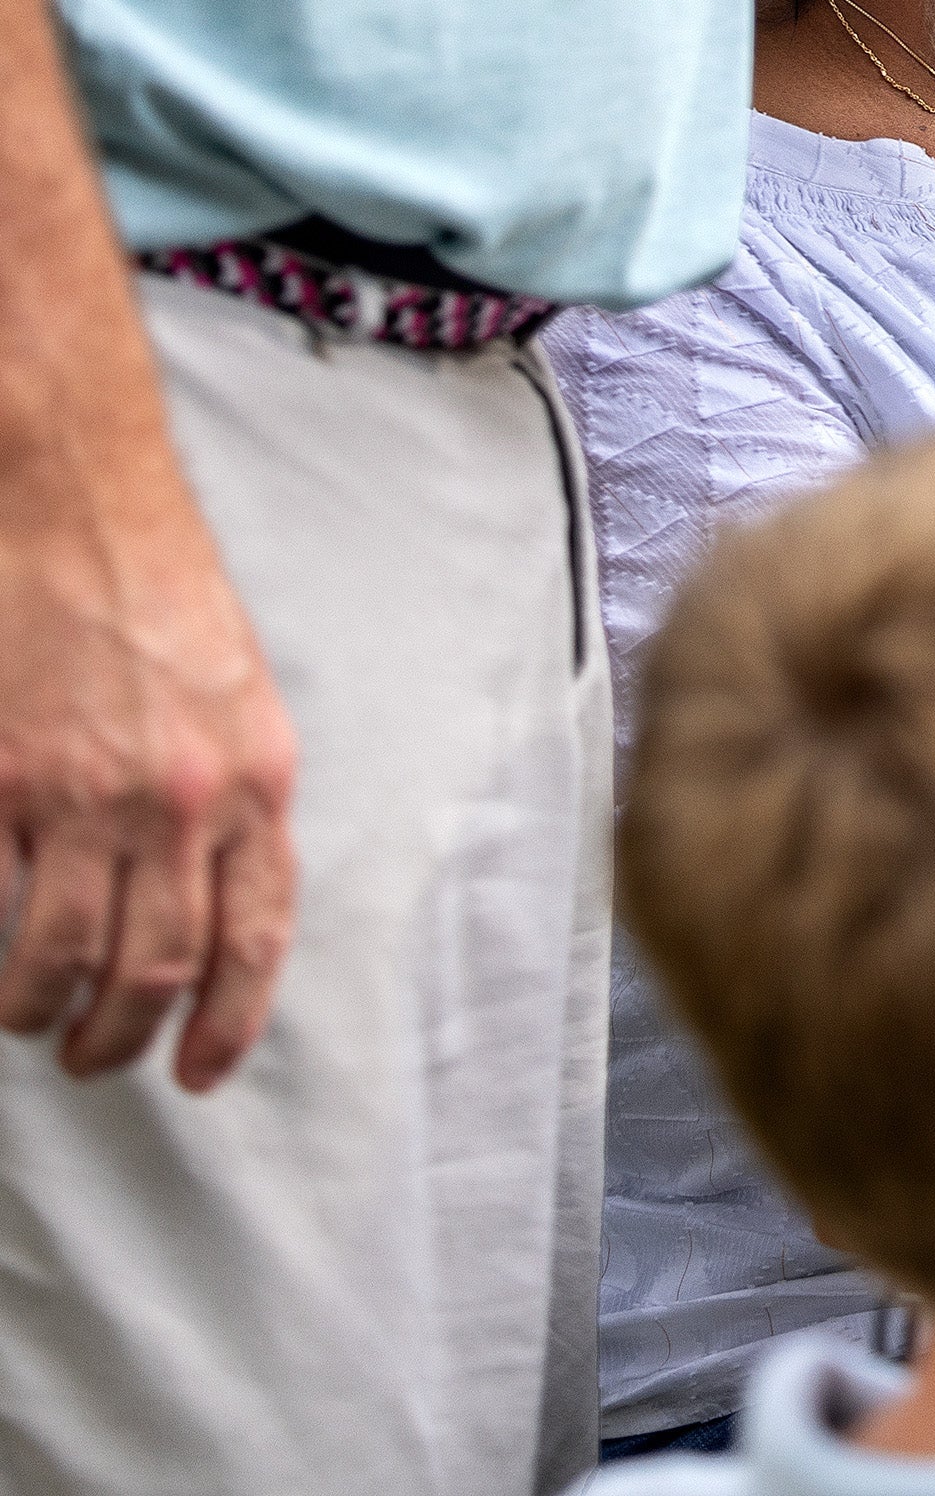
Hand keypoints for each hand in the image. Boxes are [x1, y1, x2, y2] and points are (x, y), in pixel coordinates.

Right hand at [0, 469, 298, 1088]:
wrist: (81, 507)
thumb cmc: (162, 599)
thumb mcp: (238, 699)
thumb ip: (232, 799)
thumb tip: (213, 907)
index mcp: (256, 775)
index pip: (256, 934)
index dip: (228, 1021)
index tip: (196, 1073)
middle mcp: (181, 795)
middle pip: (156, 970)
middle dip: (122, 1039)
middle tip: (93, 1056)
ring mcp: (83, 791)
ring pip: (63, 961)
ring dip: (41, 1010)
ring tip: (32, 1015)